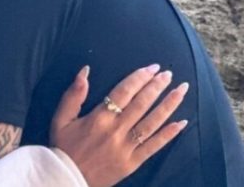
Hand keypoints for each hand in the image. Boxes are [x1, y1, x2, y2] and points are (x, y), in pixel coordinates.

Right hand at [50, 65, 188, 186]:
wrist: (66, 179)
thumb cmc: (63, 147)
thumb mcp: (60, 118)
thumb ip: (73, 95)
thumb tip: (85, 71)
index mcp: (99, 118)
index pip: (124, 92)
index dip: (139, 78)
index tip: (152, 68)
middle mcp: (116, 130)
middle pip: (141, 104)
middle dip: (157, 87)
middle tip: (169, 74)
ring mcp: (126, 147)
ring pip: (152, 123)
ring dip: (168, 105)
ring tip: (181, 91)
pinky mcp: (133, 162)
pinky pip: (154, 146)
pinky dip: (169, 134)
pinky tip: (182, 123)